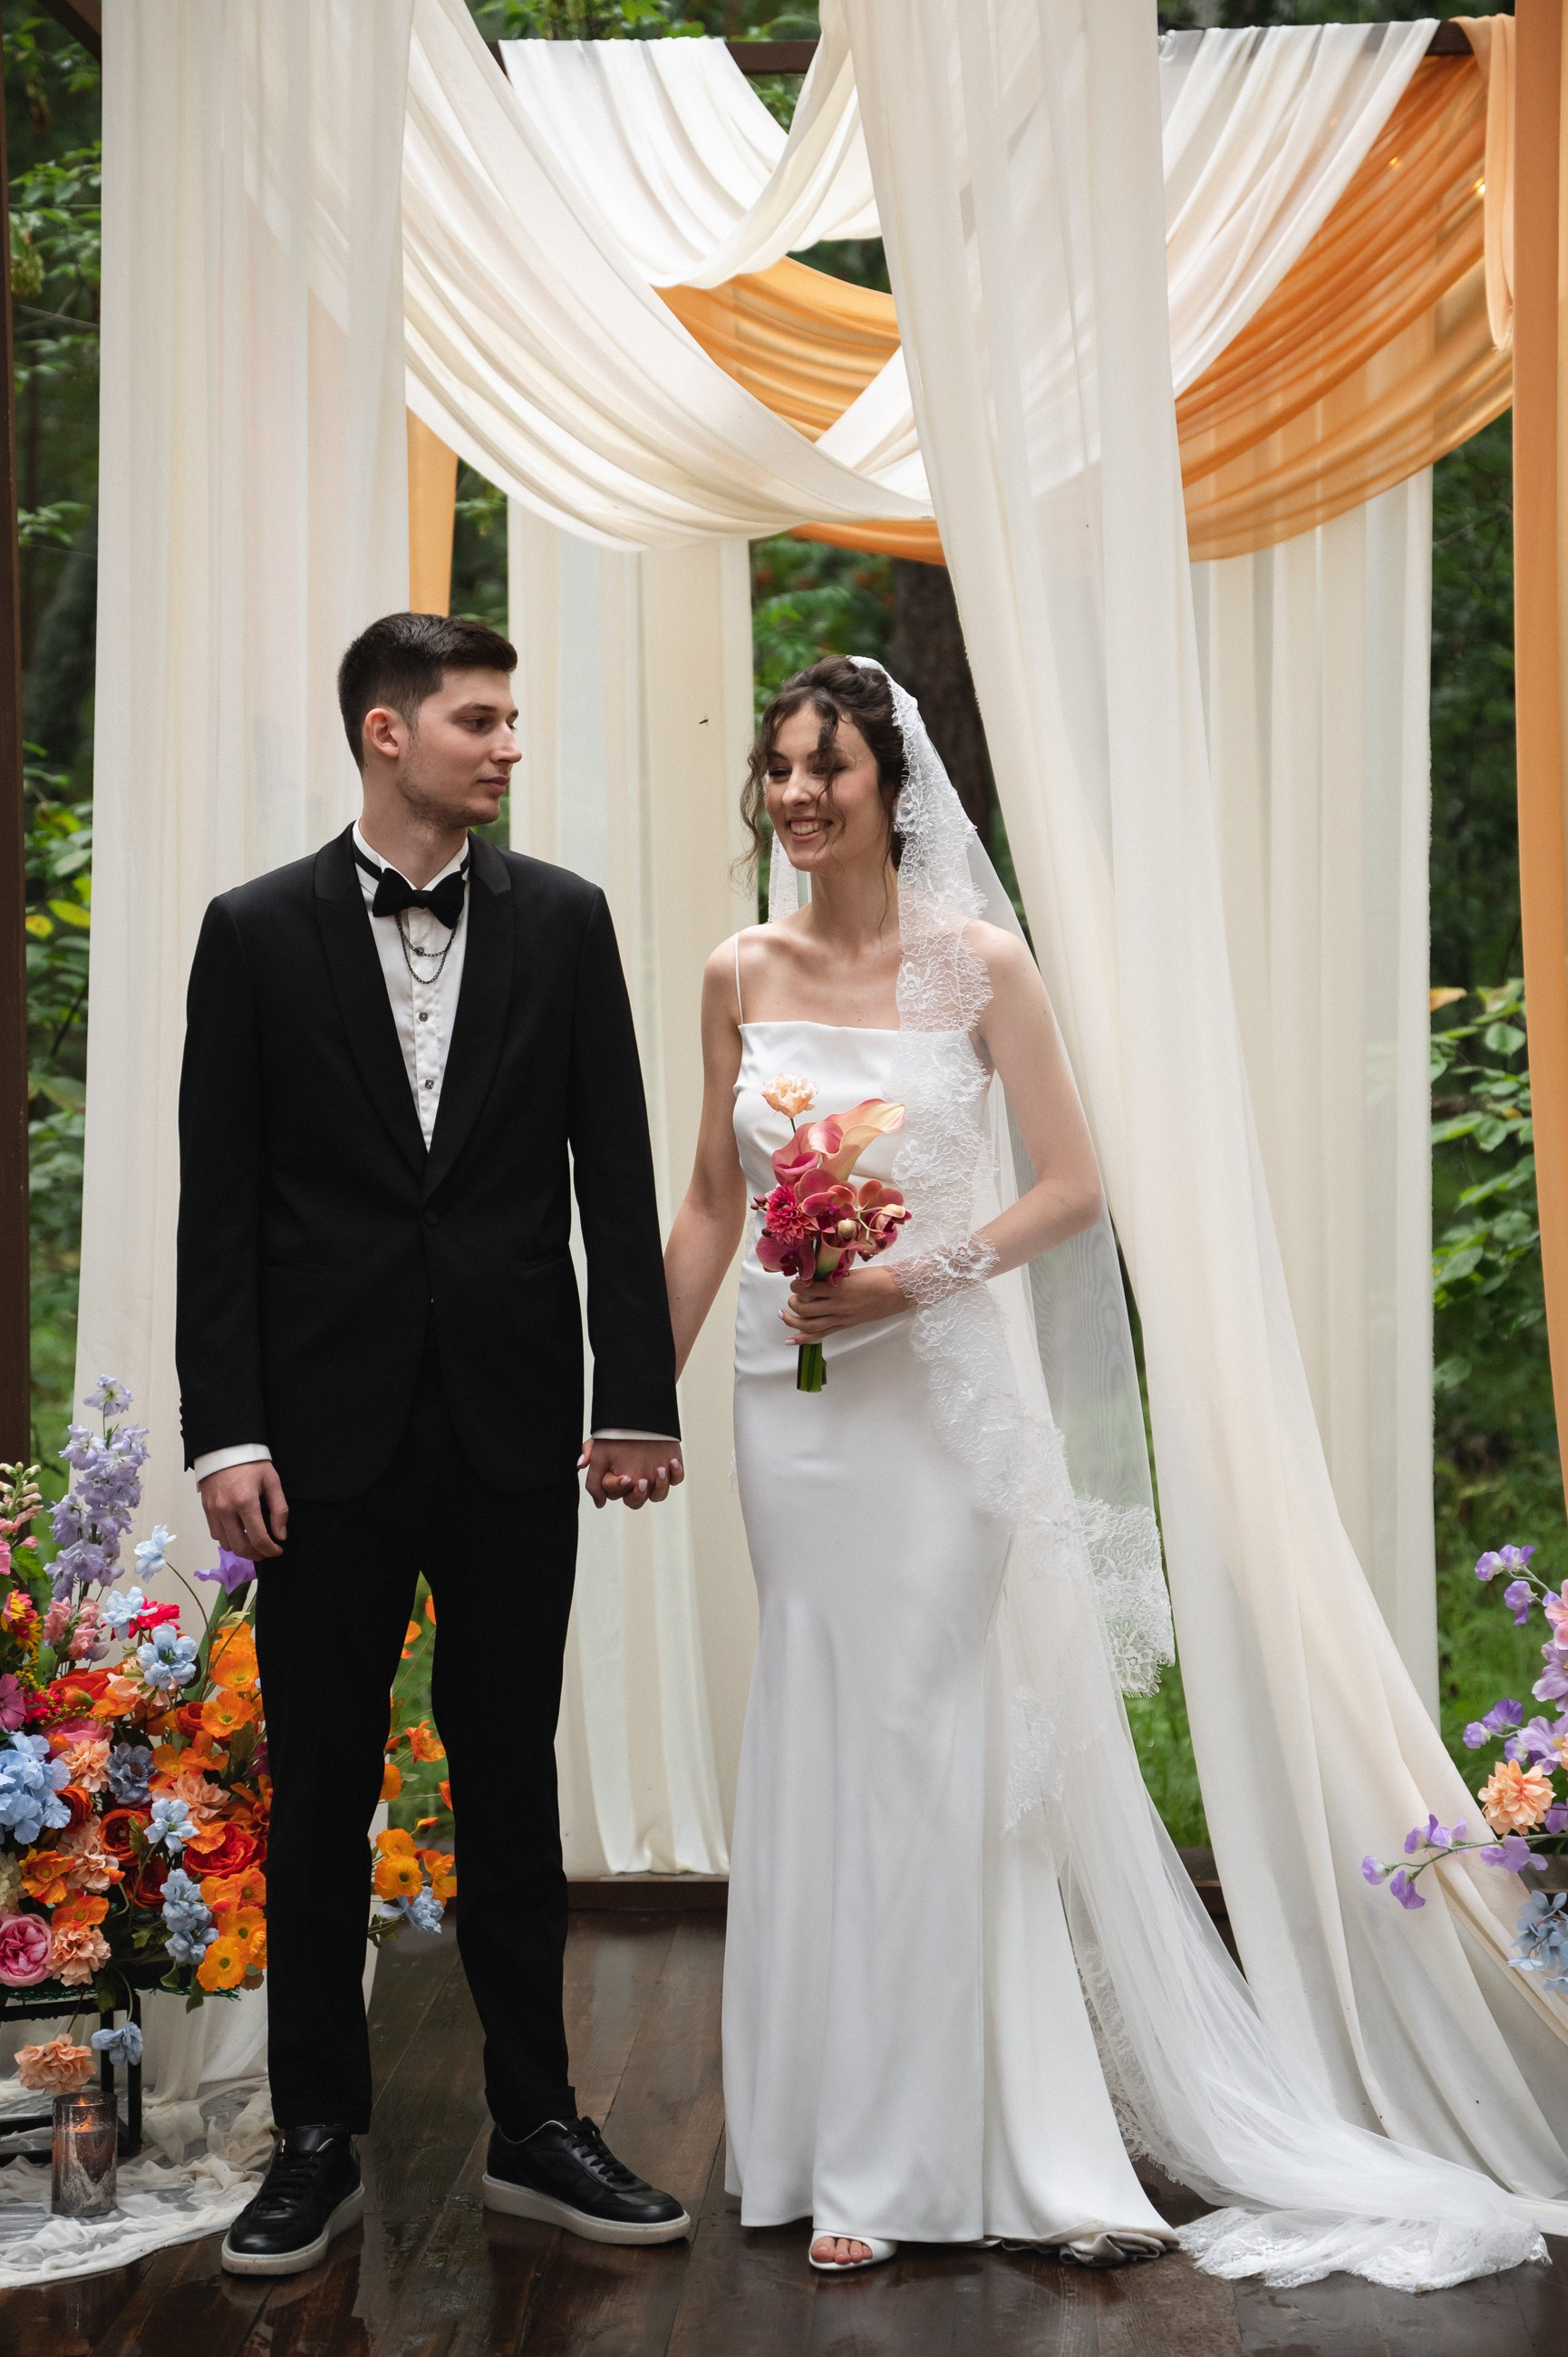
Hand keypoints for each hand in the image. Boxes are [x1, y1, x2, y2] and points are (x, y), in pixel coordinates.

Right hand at [197, 1461, 288, 1560]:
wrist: (224, 1447)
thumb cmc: (251, 1462)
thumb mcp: (272, 1481)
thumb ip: (279, 1510)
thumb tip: (280, 1535)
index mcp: (245, 1502)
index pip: (258, 1538)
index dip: (270, 1550)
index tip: (278, 1551)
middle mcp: (226, 1510)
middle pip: (240, 1547)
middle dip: (256, 1555)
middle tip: (267, 1552)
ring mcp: (213, 1511)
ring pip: (226, 1544)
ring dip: (241, 1549)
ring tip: (253, 1543)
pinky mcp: (206, 1509)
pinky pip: (216, 1534)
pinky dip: (228, 1539)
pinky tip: (239, 1533)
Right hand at [578, 1438, 683, 1510]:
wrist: (637, 1415)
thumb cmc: (616, 1434)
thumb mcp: (598, 1452)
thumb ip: (593, 1480)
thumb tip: (600, 1504)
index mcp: (618, 1481)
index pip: (617, 1494)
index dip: (619, 1488)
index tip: (624, 1478)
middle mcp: (636, 1483)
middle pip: (636, 1502)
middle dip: (638, 1494)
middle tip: (641, 1481)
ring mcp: (654, 1477)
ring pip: (658, 1496)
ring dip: (659, 1486)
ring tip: (659, 1469)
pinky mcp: (670, 1469)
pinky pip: (677, 1479)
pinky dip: (676, 1473)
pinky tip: (671, 1461)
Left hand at [782, 1264, 909, 1344]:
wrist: (900, 1291)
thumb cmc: (880, 1276)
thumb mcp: (853, 1272)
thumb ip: (834, 1277)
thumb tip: (817, 1277)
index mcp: (840, 1288)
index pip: (808, 1288)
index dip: (797, 1284)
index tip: (797, 1280)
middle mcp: (838, 1305)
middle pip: (804, 1309)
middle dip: (793, 1302)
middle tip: (794, 1296)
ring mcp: (842, 1318)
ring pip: (809, 1325)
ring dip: (792, 1321)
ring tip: (784, 1314)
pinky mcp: (847, 1325)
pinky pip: (821, 1335)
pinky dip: (803, 1339)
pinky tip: (790, 1340)